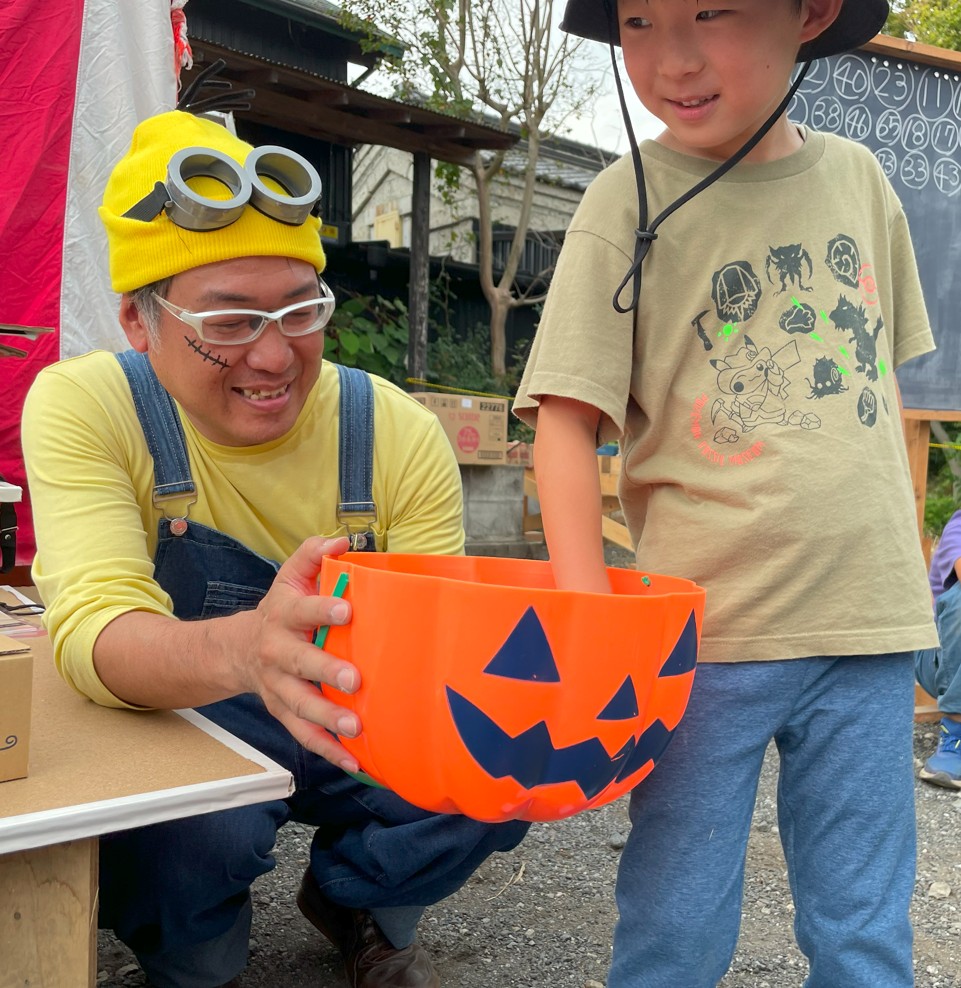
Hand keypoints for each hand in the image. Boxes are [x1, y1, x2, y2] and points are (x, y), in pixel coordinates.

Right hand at [239, 535, 362, 770]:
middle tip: (355, 679)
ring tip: (354, 727)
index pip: (303, 610)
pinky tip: (354, 761)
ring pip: (300, 705)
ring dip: (327, 718)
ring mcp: (278, 687)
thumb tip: (341, 540)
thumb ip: (312, 554)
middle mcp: (278, 653)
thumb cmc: (281, 609)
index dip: (323, 609)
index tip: (347, 610)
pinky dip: (327, 750)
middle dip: (326, 671)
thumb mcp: (289, 577)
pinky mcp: (283, 712)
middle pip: (300, 663)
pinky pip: (304, 735)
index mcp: (283, 616)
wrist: (238, 649)